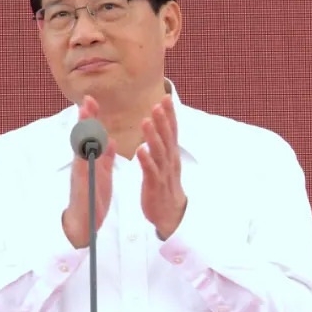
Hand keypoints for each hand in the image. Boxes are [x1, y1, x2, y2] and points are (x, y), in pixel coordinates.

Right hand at [62, 96, 116, 247]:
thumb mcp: (102, 173)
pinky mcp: (82, 183)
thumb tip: (109, 140)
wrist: (84, 222)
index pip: (90, 134)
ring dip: (83, 129)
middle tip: (87, 99)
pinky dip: (86, 154)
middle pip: (82, 136)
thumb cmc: (93, 197)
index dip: (90, 117)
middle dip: (85, 117)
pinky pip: (84, 166)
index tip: (91, 100)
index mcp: (90, 159)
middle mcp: (82, 163)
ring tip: (84, 113)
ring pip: (81, 147)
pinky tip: (91, 143)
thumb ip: (106, 157)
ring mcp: (81, 172)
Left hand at [138, 96, 186, 238]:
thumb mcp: (166, 162)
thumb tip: (160, 125)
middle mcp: (169, 161)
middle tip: (158, 104)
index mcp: (171, 154)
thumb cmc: (165, 185)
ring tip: (145, 121)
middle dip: (163, 120)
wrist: (171, 214)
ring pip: (159, 152)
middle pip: (167, 138)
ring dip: (153, 136)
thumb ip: (163, 143)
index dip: (170, 114)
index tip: (166, 97)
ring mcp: (163, 173)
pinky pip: (150, 171)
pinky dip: (146, 161)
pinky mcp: (155, 185)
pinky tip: (140, 151)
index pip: (171, 130)